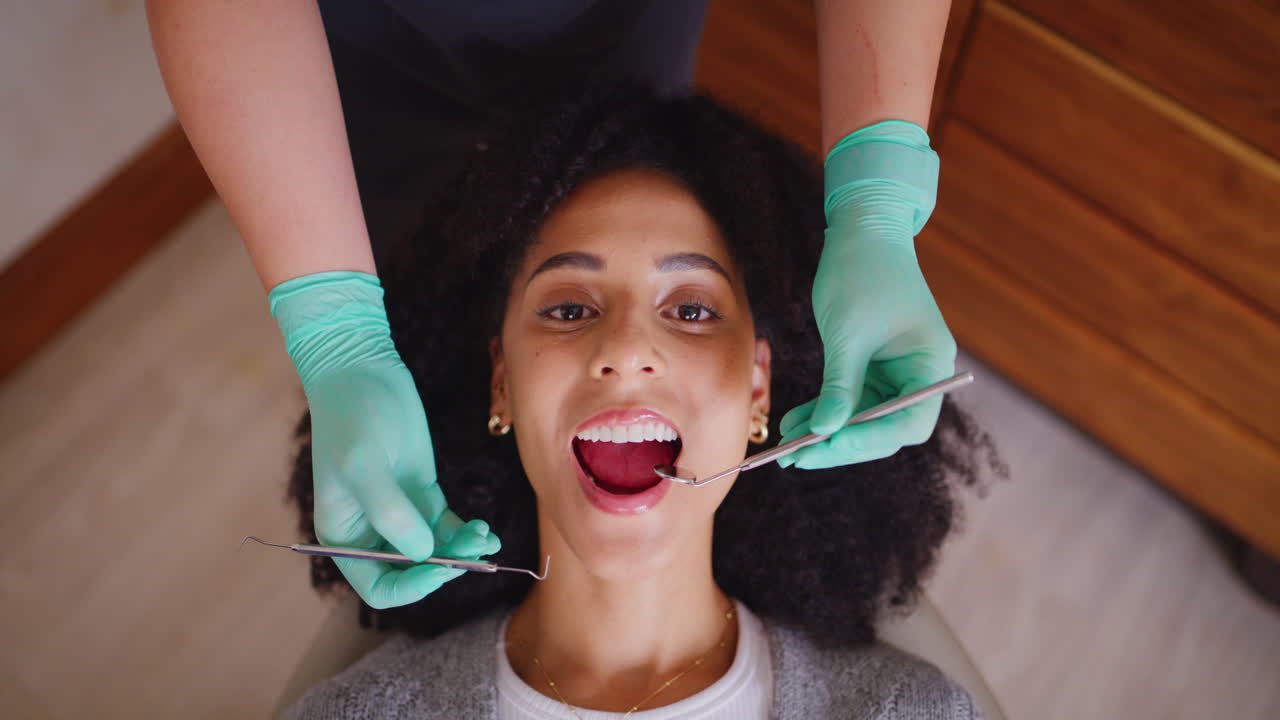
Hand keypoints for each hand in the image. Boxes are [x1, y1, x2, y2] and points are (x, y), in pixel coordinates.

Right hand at [271, 272, 500, 607]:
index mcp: (344, 536)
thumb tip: (422, 555)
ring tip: (485, 537)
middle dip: (444, 568)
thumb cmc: (352, 416)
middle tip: (474, 552)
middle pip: (411, 573)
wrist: (362, 370)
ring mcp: (399, 512)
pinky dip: (466, 534)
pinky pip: (447, 527)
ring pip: (436, 551)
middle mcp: (370, 531)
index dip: (410, 588)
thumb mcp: (365, 465)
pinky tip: (486, 531)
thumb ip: (390, 513)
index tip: (440, 570)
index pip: (377, 587)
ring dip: (462, 551)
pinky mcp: (422, 492)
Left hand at [778, 122, 955, 469]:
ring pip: (863, 419)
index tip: (825, 446)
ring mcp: (896, 372)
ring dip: (826, 431)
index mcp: (930, 365)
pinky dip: (824, 410)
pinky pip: (849, 399)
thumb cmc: (863, 273)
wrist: (862, 230)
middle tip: (796, 457)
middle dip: (841, 443)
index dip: (867, 441)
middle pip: (885, 428)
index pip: (907, 423)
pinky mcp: (873, 366)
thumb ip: (840, 387)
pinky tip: (794, 423)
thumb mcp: (848, 334)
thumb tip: (824, 432)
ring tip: (786, 445)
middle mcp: (919, 374)